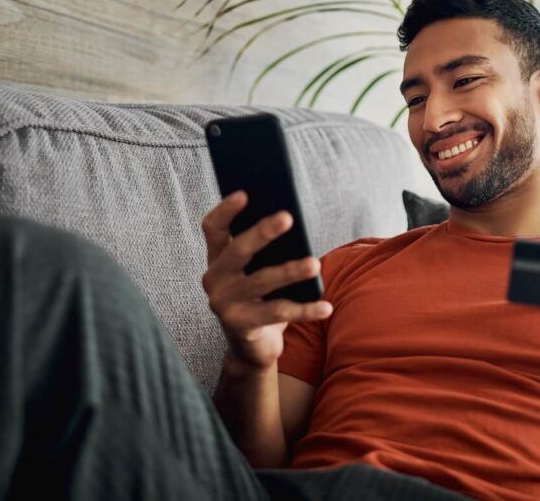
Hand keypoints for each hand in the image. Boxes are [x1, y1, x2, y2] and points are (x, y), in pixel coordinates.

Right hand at [200, 190, 332, 374]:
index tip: (246, 193)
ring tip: (314, 264)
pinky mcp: (241, 327)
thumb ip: (267, 251)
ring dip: (290, 271)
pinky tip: (326, 306)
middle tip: (288, 216)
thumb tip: (292, 221)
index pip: (213, 228)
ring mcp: (225, 304)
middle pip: (238, 250)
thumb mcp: (259, 272)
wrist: (251, 347)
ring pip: (261, 282)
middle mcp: (214, 280)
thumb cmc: (261, 299)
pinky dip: (305, 310)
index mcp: (217, 259)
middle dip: (263, 232)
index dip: (226, 210)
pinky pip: (278, 314)